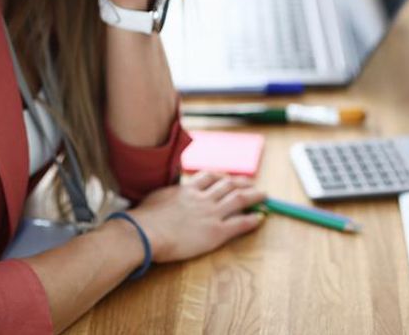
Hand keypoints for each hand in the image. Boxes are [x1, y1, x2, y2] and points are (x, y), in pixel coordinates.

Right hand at [124, 171, 266, 262]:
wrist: (146, 232)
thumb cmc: (145, 218)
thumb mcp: (156, 197)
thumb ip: (166, 194)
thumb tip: (165, 196)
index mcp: (187, 189)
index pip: (209, 177)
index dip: (221, 176)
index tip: (227, 177)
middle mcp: (203, 198)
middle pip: (228, 185)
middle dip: (241, 183)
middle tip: (250, 183)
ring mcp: (211, 214)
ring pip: (239, 199)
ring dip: (253, 196)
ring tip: (263, 195)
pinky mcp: (216, 232)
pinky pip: (239, 223)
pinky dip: (252, 219)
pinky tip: (260, 218)